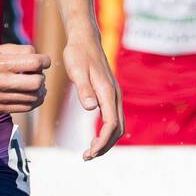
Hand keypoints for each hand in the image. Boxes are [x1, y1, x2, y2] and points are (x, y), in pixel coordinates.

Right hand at [0, 43, 49, 112]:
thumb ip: (20, 51)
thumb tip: (41, 59)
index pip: (34, 62)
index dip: (44, 61)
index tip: (43, 61)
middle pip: (36, 82)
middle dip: (42, 76)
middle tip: (37, 73)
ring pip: (34, 97)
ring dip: (40, 89)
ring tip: (35, 83)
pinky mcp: (0, 109)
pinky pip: (26, 107)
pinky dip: (34, 100)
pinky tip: (31, 93)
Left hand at [63, 30, 123, 159]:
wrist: (84, 39)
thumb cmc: (78, 53)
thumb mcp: (77, 70)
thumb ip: (84, 89)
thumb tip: (90, 108)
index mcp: (108, 92)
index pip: (110, 124)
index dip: (102, 141)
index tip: (89, 152)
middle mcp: (115, 95)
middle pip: (118, 129)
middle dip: (104, 146)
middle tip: (86, 157)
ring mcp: (114, 95)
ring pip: (117, 126)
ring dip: (106, 141)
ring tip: (89, 152)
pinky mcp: (109, 95)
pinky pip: (112, 119)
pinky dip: (106, 133)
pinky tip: (94, 138)